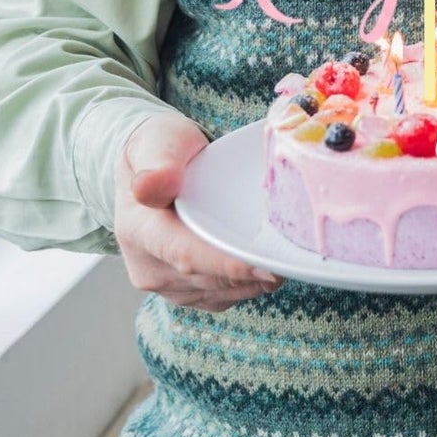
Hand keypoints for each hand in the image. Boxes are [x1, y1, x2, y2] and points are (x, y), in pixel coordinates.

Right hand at [114, 114, 282, 310]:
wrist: (152, 167)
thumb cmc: (163, 148)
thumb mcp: (160, 139)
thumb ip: (159, 160)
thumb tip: (153, 186)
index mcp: (139, 229)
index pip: (186, 256)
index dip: (229, 266)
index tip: (267, 269)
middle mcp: (147, 265)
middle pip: (210, 279)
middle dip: (254, 274)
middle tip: (297, 261)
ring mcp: (164, 283)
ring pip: (220, 293)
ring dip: (255, 282)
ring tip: (288, 259)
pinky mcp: (182, 291)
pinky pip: (222, 297)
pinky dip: (249, 285)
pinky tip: (268, 265)